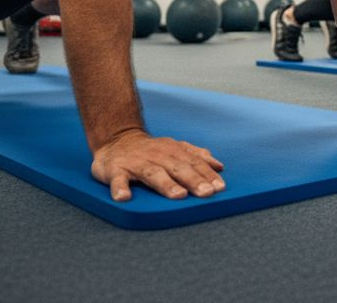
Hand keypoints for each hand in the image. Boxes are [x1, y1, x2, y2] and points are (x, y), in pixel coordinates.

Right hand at [91, 129, 224, 201]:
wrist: (117, 139)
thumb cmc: (151, 150)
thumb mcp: (174, 148)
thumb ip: (196, 156)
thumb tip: (219, 166)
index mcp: (172, 150)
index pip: (193, 162)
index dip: (207, 174)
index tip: (220, 187)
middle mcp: (156, 155)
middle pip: (177, 168)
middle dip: (193, 180)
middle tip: (206, 193)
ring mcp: (136, 163)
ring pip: (153, 173)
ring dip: (166, 184)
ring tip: (178, 195)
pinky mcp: (116, 170)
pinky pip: (118, 180)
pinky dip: (120, 188)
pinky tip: (124, 197)